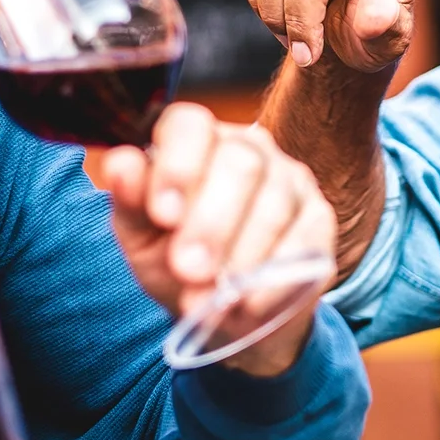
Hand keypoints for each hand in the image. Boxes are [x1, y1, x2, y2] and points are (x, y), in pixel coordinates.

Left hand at [88, 102, 335, 376]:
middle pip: (239, 163)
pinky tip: (248, 304)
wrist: (227, 314)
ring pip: (274, 202)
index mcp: (196, 140)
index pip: (190, 125)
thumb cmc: (177, 264)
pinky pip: (304, 240)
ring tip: (212, 299)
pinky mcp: (319, 218)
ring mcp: (290, 179)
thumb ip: (130, 202)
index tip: (163, 215)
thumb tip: (120, 164)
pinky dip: (274, 278)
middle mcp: (248, 148)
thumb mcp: (142, 238)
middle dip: (211, 223)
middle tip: (188, 269)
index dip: (177, 167)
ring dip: (241, 256)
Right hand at [240, 0, 413, 71]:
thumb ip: (387, 28)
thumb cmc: (374, 32)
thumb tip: (374, 15)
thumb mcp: (390, 41)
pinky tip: (283, 18)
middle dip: (299, 19)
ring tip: (298, 38)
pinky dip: (261, 3)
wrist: (347, 34)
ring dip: (276, 15)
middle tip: (307, 55)